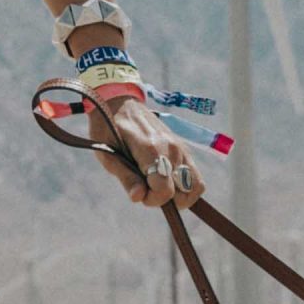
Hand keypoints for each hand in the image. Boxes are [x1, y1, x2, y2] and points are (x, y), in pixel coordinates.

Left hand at [88, 98, 205, 210]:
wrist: (119, 103)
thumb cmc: (109, 129)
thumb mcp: (107, 154)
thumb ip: (126, 177)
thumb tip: (139, 197)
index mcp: (151, 149)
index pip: (165, 189)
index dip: (153, 200)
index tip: (140, 194)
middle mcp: (172, 148)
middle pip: (182, 192)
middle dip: (164, 199)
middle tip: (146, 189)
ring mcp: (181, 148)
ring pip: (194, 187)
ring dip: (179, 196)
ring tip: (158, 188)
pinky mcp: (184, 149)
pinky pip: (196, 178)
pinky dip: (186, 187)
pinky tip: (168, 183)